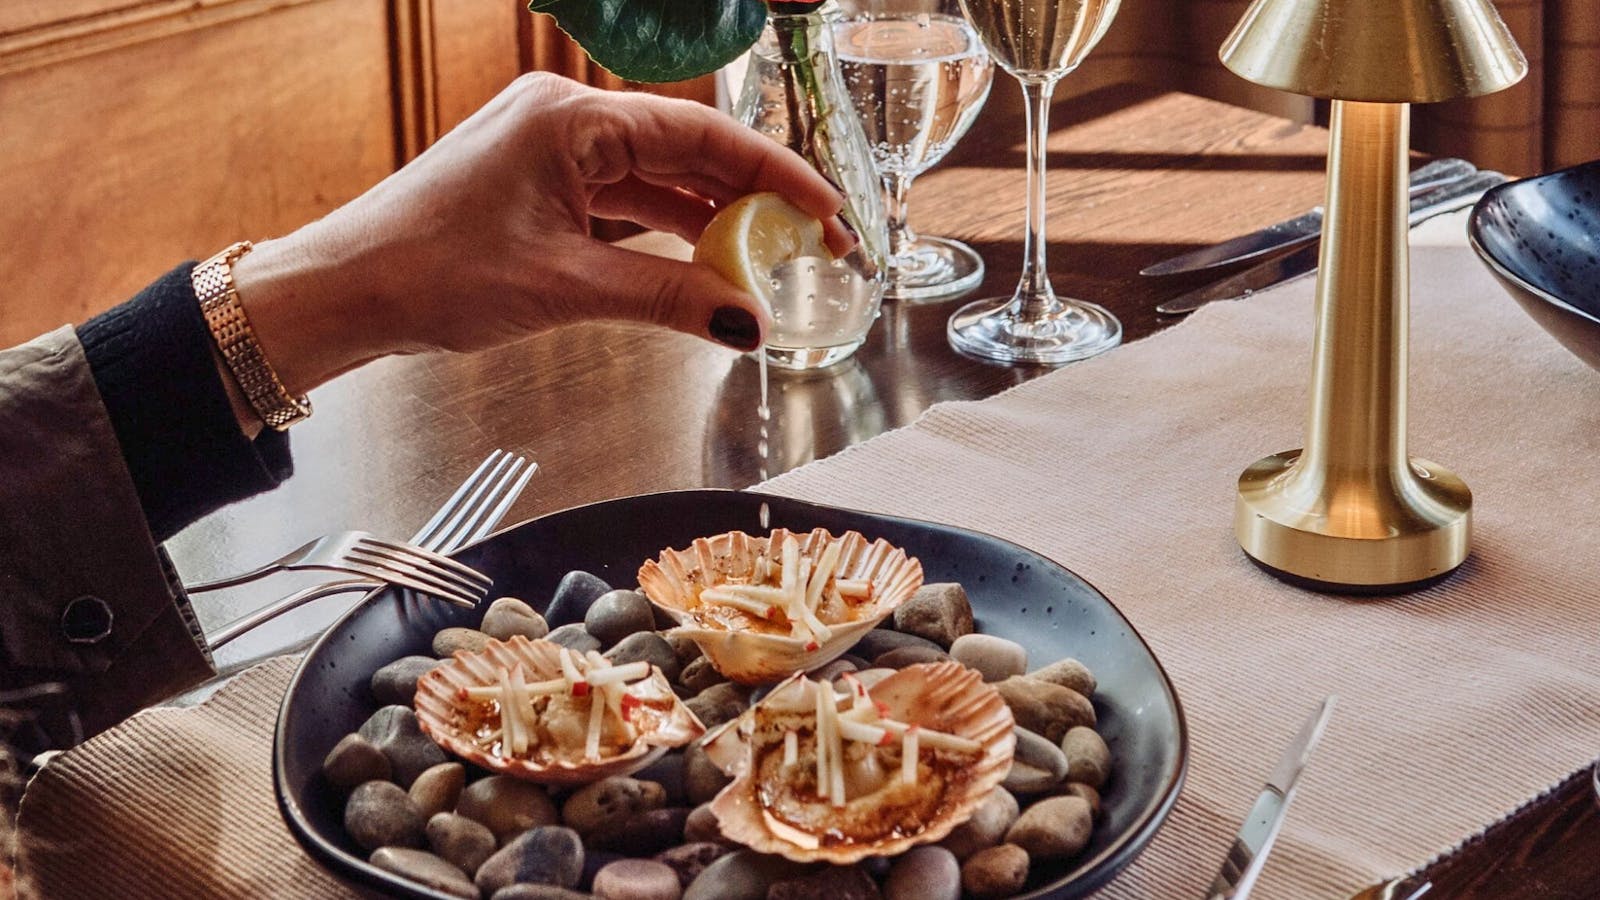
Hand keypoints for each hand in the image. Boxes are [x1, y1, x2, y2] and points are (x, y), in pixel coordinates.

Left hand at [231, 72, 844, 396]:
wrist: (345, 291)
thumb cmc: (429, 272)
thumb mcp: (564, 287)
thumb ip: (667, 298)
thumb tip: (750, 321)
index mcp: (571, 119)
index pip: (702, 138)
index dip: (776, 175)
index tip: (829, 212)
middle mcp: (566, 121)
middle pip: (689, 154)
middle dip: (755, 201)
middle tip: (818, 246)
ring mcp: (552, 152)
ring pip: (659, 182)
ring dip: (713, 222)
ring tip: (773, 264)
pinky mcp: (541, 187)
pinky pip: (625, 204)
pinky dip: (667, 236)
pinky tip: (707, 266)